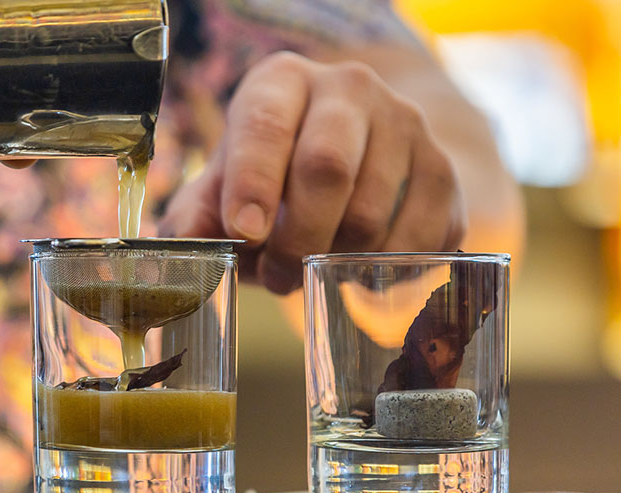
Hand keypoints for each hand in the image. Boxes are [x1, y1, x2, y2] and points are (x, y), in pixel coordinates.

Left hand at [160, 51, 466, 293]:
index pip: (267, 125)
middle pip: (327, 167)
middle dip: (294, 239)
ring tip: (310, 272)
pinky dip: (381, 273)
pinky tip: (356, 268)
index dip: (253, 185)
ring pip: (370, 214)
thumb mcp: (225, 185)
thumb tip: (183, 249)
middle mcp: (350, 89)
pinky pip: (416, 240)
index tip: (244, 234)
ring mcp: (407, 125)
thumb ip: (198, 216)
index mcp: (283, 81)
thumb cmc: (274, 173)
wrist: (360, 156)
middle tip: (276, 275)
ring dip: (332, 263)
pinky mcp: (445, 171)